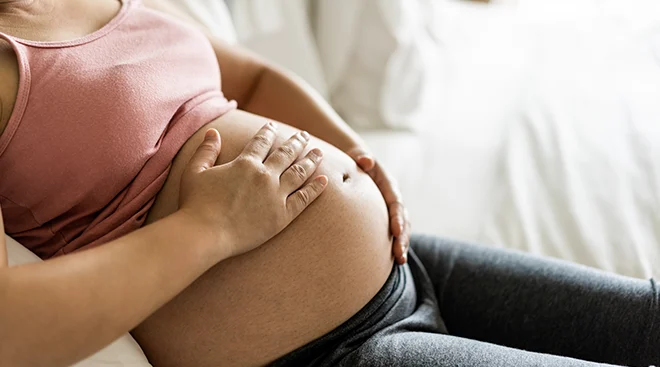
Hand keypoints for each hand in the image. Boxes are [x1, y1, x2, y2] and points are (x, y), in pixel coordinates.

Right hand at [179, 123, 327, 258]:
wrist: (205, 233)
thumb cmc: (196, 204)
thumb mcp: (195, 172)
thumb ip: (206, 151)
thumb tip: (214, 132)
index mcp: (245, 164)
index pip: (261, 142)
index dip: (269, 132)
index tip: (274, 126)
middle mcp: (264, 176)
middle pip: (286, 154)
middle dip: (296, 142)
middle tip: (304, 135)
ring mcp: (276, 196)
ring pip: (299, 173)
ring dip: (310, 160)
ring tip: (319, 152)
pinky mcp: (282, 216)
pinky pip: (304, 199)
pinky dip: (316, 189)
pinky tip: (325, 181)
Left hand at [347, 147, 410, 263]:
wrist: (359, 162)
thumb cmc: (356, 161)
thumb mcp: (358, 156)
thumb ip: (362, 158)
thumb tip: (366, 160)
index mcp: (389, 184)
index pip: (396, 202)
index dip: (397, 216)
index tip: (396, 231)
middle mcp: (394, 198)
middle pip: (403, 219)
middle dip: (403, 237)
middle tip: (400, 254)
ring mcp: (392, 209)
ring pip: (402, 228)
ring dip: (402, 244)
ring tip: (401, 261)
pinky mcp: (387, 217)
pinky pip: (393, 232)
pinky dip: (394, 245)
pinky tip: (392, 261)